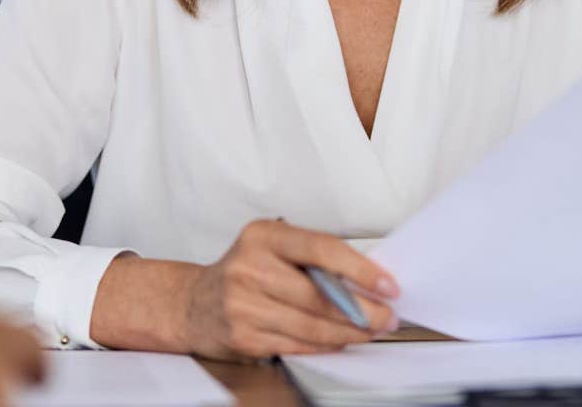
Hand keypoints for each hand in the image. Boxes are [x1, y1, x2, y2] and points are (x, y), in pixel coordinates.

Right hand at [176, 219, 400, 359]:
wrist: (194, 303)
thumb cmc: (244, 271)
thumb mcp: (272, 247)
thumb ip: (313, 257)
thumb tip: (367, 278)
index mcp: (263, 236)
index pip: (321, 249)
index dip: (361, 270)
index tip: (387, 285)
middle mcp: (250, 268)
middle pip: (320, 296)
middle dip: (363, 310)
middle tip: (387, 316)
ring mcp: (244, 305)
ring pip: (312, 326)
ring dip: (349, 332)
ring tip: (370, 330)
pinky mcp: (244, 337)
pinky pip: (297, 345)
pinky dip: (325, 346)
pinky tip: (339, 340)